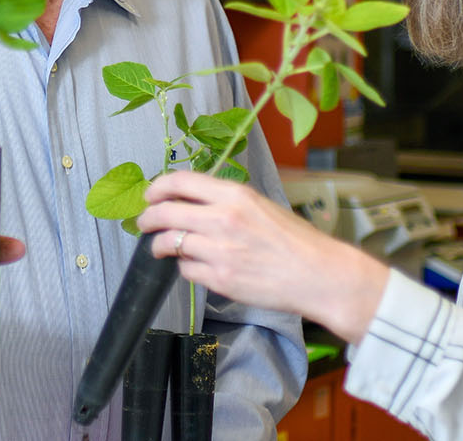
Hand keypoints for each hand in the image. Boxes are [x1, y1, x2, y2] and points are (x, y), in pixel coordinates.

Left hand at [137, 170, 388, 343]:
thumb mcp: (261, 206)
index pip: (179, 182)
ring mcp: (219, 251)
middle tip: (144, 223)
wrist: (318, 274)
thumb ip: (226, 202)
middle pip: (164, 213)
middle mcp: (223, 219)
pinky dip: (186, 268)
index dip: (157, 187)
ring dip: (161, 246)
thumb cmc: (295, 240)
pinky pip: (186, 270)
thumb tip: (191, 202)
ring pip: (169, 244)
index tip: (150, 195)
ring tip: (163, 248)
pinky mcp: (220, 279)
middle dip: (147, 219)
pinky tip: (197, 266)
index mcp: (235, 195)